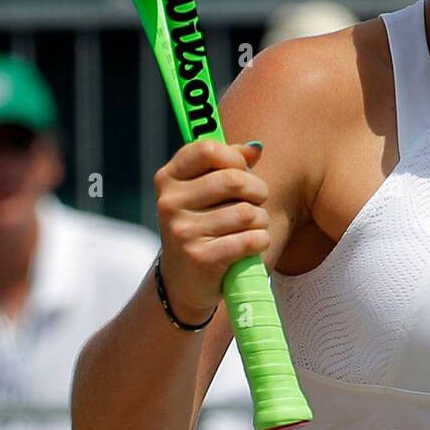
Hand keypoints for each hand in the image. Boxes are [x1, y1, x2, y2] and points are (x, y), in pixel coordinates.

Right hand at [153, 140, 269, 322]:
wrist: (184, 280)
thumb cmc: (204, 225)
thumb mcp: (206, 191)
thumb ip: (229, 164)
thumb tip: (255, 148)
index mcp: (169, 179)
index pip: (208, 150)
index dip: (235, 159)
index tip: (242, 171)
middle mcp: (170, 203)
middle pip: (234, 180)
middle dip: (258, 190)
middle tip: (257, 201)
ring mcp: (183, 231)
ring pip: (248, 212)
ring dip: (261, 220)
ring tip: (251, 228)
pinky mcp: (201, 257)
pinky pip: (251, 239)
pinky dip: (261, 241)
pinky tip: (251, 245)